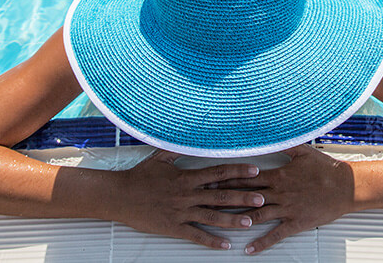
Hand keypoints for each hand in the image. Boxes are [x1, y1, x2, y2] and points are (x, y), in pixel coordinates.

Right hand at [107, 149, 266, 249]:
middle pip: (221, 195)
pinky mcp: (174, 227)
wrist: (120, 196)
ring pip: (212, 216)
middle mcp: (187, 194)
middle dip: (243, 197)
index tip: (255, 171)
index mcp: (186, 176)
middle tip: (262, 199)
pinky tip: (226, 245)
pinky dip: (212, 241)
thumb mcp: (159, 158)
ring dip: (232, 220)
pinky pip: (196, 235)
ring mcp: (181, 211)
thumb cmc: (139, 177)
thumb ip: (178, 148)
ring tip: (250, 222)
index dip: (238, 171)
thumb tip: (189, 135)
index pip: (218, 172)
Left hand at [216, 145, 355, 254]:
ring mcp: (286, 209)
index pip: (246, 178)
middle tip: (205, 200)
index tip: (210, 180)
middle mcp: (278, 193)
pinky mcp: (295, 222)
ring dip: (237, 220)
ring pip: (256, 216)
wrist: (345, 187)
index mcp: (278, 176)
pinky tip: (249, 249)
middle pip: (245, 196)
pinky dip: (262, 242)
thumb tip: (270, 132)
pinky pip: (276, 234)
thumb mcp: (303, 151)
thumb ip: (284, 143)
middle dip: (224, 198)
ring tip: (220, 224)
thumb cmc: (326, 170)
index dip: (227, 179)